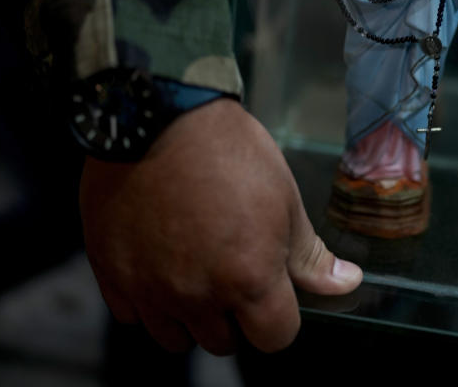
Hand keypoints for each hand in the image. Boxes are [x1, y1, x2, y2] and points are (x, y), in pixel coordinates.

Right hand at [79, 99, 361, 354]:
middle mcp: (197, 296)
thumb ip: (309, 256)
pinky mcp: (111, 274)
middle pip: (224, 342)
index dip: (279, 316)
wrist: (158, 115)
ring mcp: (149, 289)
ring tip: (195, 268)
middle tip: (232, 269)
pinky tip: (159, 263)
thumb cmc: (228, 152)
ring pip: (176, 337)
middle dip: (236, 315)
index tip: (273, 291)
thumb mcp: (284, 199)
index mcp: (247, 279)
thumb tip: (345, 284)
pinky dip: (148, 300)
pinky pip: (133, 315)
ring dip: (191, 315)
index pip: (275, 338)